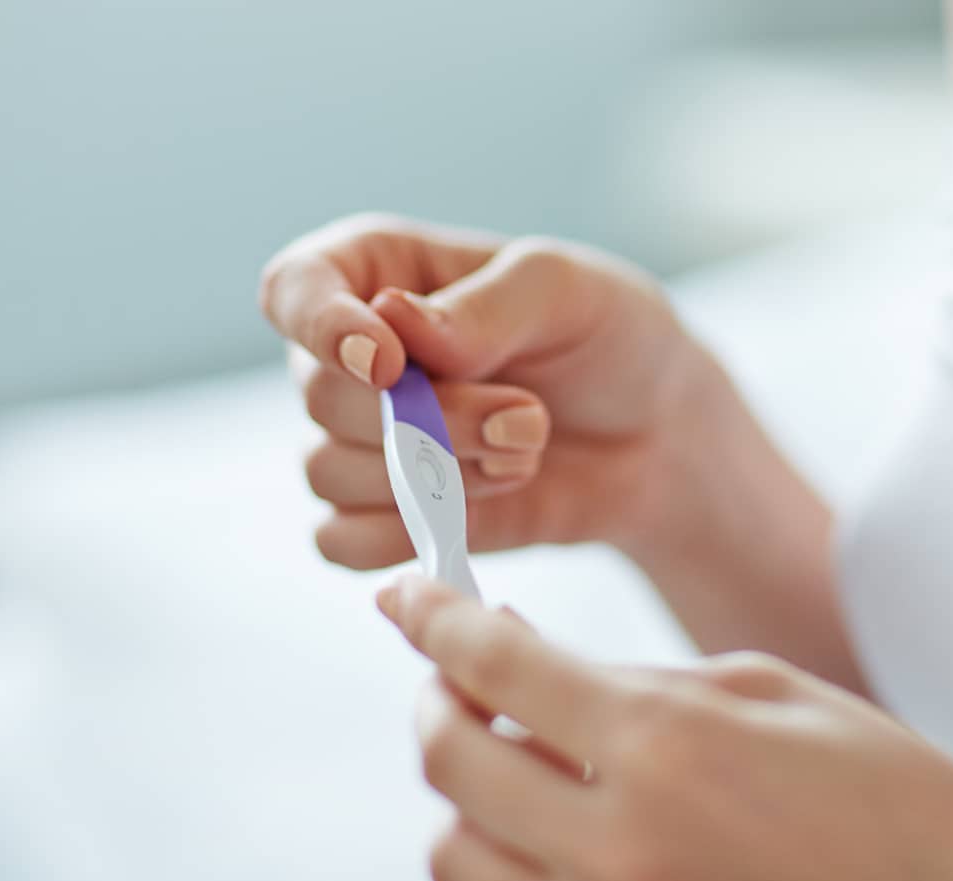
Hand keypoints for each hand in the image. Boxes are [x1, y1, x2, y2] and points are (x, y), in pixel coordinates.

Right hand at [258, 213, 723, 565]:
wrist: (659, 435)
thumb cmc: (610, 337)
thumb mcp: (568, 293)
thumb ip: (485, 308)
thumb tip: (394, 323)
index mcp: (377, 268)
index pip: (293, 288)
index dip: (319, 326)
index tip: (387, 362)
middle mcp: (349, 353)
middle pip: (321, 396)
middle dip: (429, 420)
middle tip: (527, 416)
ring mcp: (361, 437)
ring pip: (328, 473)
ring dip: (434, 477)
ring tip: (526, 452)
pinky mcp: (384, 512)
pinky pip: (339, 540)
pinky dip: (406, 534)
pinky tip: (482, 505)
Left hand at [376, 576, 952, 880]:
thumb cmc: (895, 797)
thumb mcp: (773, 694)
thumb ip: (642, 682)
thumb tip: (542, 674)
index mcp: (664, 747)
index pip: (495, 666)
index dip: (435, 617)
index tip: (409, 593)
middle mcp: (618, 844)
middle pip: (449, 766)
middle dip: (436, 702)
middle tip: (460, 673)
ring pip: (455, 857)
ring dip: (462, 795)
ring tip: (511, 756)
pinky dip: (502, 863)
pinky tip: (547, 826)